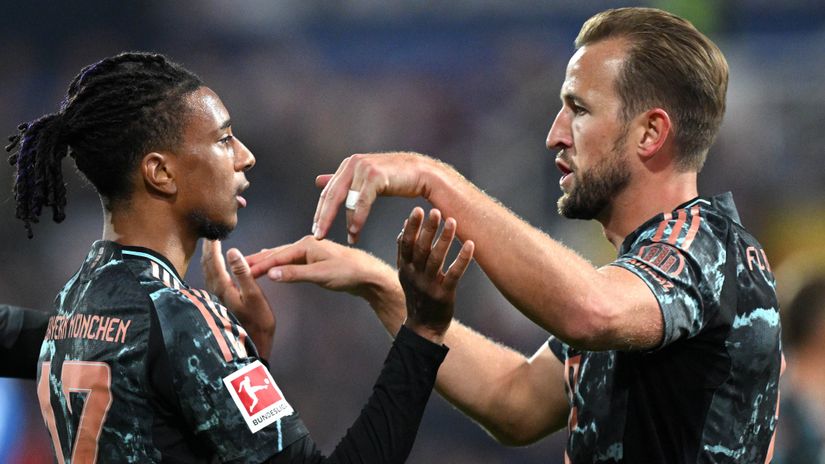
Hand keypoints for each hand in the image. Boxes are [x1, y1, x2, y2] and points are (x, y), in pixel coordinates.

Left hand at [201, 240, 274, 358]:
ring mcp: (216, 299)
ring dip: (208, 259)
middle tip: (209, 236)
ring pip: (207, 274)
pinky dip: (211, 269)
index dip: (213, 247)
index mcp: (223, 288)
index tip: (213, 233)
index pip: (214, 261)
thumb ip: (243, 273)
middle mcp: (215, 292)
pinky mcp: (220, 304)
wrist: (253, 345)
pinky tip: (216, 270)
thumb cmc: (258, 321)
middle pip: (207, 266)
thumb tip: (232, 252)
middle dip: (208, 250)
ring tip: (211, 248)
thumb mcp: (255, 295)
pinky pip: (211, 280)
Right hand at [246, 236, 406, 332]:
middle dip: (257, 260)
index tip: (242, 271)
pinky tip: (274, 265)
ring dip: (267, 261)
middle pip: (277, 253)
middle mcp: (307, 244)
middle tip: (237, 265)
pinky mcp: (316, 260)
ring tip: (250, 265)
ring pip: (283, 256)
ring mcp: (312, 251)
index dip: (258, 265)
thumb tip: (270, 274)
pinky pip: (291, 261)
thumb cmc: (349, 273)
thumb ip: (294, 274)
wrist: (369, 276)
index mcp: (306, 244)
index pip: (276, 256)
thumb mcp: (320, 275)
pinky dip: (279, 263)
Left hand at [313, 152, 439, 244]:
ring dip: (345, 222)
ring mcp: (364, 167)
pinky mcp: (375, 175)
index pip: (329, 191)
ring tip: (348, 239)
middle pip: (332, 195)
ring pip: (346, 200)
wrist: (423, 173)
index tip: (316, 230)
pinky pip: (361, 201)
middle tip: (318, 236)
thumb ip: (343, 182)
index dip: (320, 212)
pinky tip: (355, 231)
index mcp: (348, 165)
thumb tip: (317, 181)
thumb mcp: (366, 179)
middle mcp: (353, 163)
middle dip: (324, 218)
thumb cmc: (397, 178)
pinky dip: (357, 218)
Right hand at [397, 207, 473, 343]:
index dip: (411, 227)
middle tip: (436, 211)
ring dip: (444, 239)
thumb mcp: (405, 274)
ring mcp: (429, 285)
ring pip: (436, 259)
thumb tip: (403, 227)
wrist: (423, 327)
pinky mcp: (444, 294)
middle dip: (428, 229)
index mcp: (405, 268)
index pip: (405, 244)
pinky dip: (462, 259)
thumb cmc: (417, 295)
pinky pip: (453, 274)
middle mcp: (415, 276)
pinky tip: (470, 244)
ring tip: (452, 221)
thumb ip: (403, 252)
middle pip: (420, 249)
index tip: (417, 210)